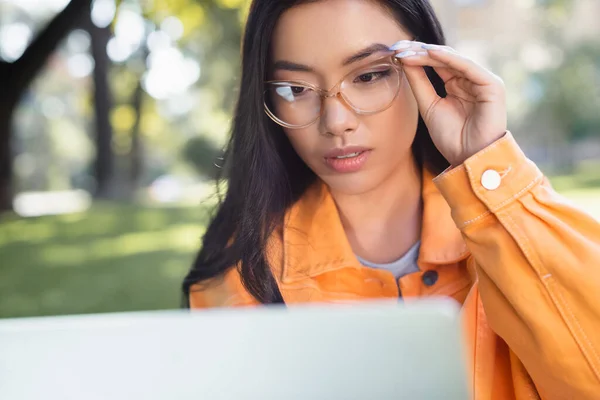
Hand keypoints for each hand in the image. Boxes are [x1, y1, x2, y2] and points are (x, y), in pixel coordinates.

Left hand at [391, 40, 506, 165]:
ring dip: (430, 53)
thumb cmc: (451, 137)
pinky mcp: (492, 85)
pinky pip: (468, 67)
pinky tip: (431, 53)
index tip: (395, 51)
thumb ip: (419, 82)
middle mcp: (470, 79)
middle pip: (443, 58)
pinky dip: (449, 59)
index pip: (436, 64)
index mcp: (457, 84)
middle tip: (399, 46)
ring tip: (410, 50)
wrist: (469, 158)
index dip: (416, 56)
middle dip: (420, 51)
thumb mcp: (428, 105)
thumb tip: (403, 60)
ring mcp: (482, 81)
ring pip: (453, 59)